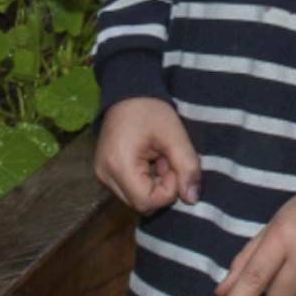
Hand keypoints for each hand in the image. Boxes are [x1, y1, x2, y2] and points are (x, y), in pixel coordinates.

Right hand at [93, 98, 200, 213]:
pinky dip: (145, 180)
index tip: (173, 164)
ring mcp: (102, 175)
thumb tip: (192, 199)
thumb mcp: (175, 135)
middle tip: (167, 159)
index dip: (168, 190)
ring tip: (159, 157)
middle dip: (162, 187)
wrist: (127, 91)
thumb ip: (187, 166)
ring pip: (136, 198)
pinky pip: (130, 189)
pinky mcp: (105, 172)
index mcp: (119, 165)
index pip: (147, 201)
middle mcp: (105, 175)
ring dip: (155, 184)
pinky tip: (150, 159)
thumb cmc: (150, 110)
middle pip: (141, 203)